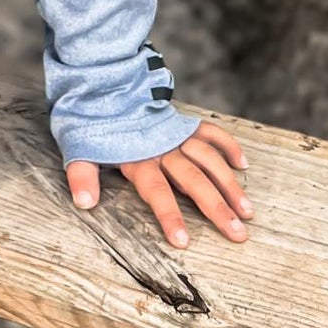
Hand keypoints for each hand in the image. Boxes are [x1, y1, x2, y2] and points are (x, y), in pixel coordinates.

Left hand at [66, 121, 252, 248]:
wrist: (102, 85)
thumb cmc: (92, 122)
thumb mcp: (80, 148)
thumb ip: (83, 176)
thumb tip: (84, 203)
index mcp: (138, 159)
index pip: (157, 192)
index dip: (170, 216)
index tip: (184, 242)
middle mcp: (162, 148)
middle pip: (194, 180)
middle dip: (216, 208)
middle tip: (237, 234)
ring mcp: (176, 135)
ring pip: (209, 160)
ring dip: (229, 184)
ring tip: (247, 210)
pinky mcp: (184, 123)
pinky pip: (210, 132)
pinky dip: (227, 145)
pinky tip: (242, 164)